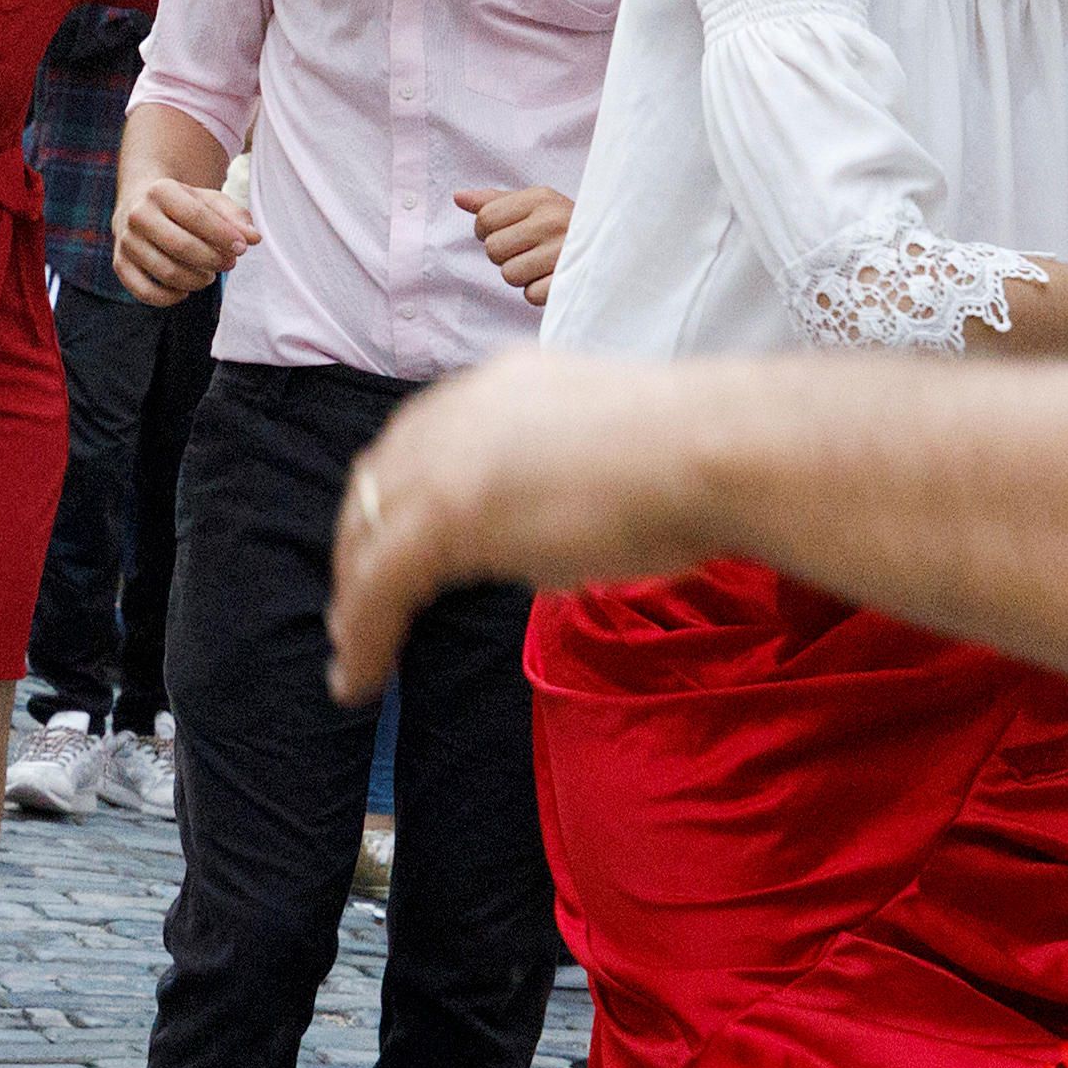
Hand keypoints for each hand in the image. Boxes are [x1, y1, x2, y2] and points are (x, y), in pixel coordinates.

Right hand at [112, 176, 257, 306]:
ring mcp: (126, 241)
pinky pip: (144, 292)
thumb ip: (235, 218)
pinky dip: (170, 297)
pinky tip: (185, 291)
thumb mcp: (209, 201)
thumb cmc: (183, 205)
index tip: (242, 248)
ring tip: (208, 275)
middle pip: (181, 246)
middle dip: (213, 260)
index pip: (196, 216)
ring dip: (197, 280)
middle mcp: (138, 214)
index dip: (223, 235)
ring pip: (166, 272)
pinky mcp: (119, 264)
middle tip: (229, 264)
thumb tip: (254, 238)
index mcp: (161, 191)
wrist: (139, 204)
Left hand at [326, 357, 728, 702]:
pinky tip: (359, 678)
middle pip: (378, 485)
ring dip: (354, 600)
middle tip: (358, 605)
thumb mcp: (596, 453)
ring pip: (369, 539)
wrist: (714, 451)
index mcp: (494, 389)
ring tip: (353, 652)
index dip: (398, 500)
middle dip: (362, 547)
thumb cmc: (692, 458)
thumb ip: (545, 481)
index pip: (418, 445)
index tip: (393, 543)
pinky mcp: (446, 516)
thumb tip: (531, 533)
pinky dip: (362, 635)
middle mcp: (456, 414)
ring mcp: (446, 461)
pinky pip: (379, 586)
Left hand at [455, 185, 572, 300]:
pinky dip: (539, 291)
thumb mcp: (535, 206)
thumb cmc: (565, 226)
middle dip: (506, 255)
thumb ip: (495, 202)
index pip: (484, 219)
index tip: (511, 233)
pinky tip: (556, 279)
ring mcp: (564, 251)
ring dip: (523, 275)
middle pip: (493, 249)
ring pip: (509, 274)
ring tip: (545, 264)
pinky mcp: (570, 281)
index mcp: (541, 198)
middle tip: (532, 251)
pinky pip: (529, 295)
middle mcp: (553, 220)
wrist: (618, 248)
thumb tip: (457, 197)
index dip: (488, 232)